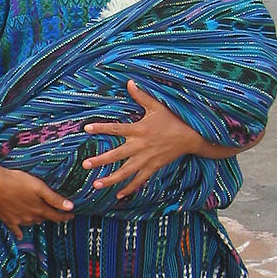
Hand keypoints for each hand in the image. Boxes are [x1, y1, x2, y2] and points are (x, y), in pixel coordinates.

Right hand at [0, 167, 73, 239]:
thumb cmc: (18, 181)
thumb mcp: (39, 187)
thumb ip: (54, 198)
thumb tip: (71, 207)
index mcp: (39, 209)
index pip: (56, 216)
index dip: (65, 216)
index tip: (72, 216)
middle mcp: (30, 217)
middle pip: (44, 218)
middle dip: (50, 216)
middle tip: (55, 212)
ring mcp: (18, 220)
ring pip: (32, 222)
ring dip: (37, 219)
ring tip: (40, 216)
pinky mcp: (7, 219)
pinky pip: (16, 229)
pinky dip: (19, 232)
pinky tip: (20, 235)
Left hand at [82, 80, 203, 198]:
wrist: (191, 137)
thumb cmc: (173, 119)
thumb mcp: (157, 106)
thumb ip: (141, 96)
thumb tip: (129, 81)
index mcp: (139, 130)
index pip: (116, 129)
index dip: (101, 128)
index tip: (86, 129)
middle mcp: (140, 146)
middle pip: (116, 155)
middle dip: (100, 161)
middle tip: (85, 164)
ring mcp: (146, 159)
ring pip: (125, 172)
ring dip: (110, 179)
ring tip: (95, 185)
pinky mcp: (153, 168)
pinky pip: (139, 180)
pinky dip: (129, 188)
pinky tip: (118, 195)